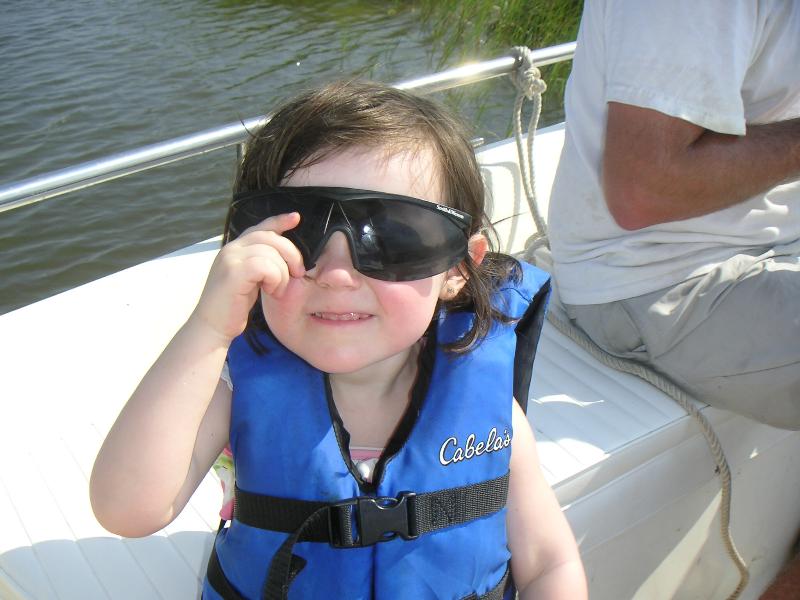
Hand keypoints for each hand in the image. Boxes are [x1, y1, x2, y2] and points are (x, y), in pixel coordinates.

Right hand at [191, 212, 305, 340]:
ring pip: (272, 254)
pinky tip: (271, 291)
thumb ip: (261, 262)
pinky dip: (276, 280)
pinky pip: (267, 267)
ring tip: (276, 290)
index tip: (295, 218)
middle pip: (271, 237)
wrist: (212, 326)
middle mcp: (231, 249)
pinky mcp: (234, 273)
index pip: (260, 227)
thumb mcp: (250, 279)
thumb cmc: (233, 306)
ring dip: (283, 274)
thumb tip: (285, 254)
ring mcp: (231, 259)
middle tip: (298, 273)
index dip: (279, 220)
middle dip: (291, 254)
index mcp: (235, 248)